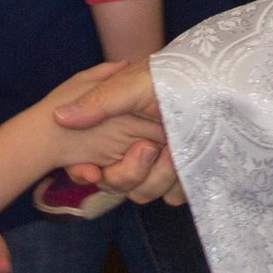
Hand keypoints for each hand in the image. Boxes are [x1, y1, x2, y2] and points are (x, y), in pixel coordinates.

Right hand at [54, 64, 183, 204]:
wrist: (213, 82)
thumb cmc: (170, 77)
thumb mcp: (130, 84)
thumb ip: (98, 101)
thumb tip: (59, 116)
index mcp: (116, 135)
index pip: (90, 163)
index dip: (84, 173)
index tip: (90, 172)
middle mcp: (134, 152)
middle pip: (117, 185)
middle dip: (129, 172)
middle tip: (150, 148)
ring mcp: (160, 166)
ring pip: (144, 193)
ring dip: (158, 176)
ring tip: (175, 150)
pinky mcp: (184, 176)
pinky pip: (173, 196)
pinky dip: (178, 183)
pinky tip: (187, 161)